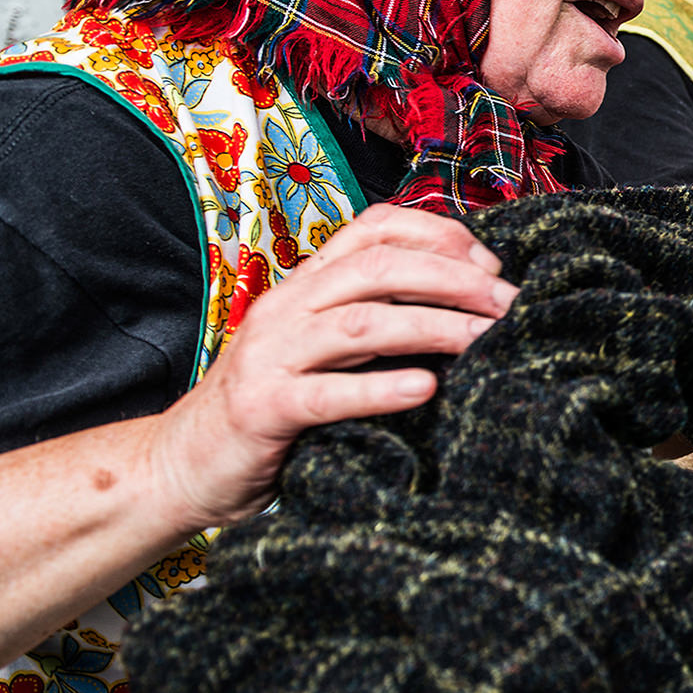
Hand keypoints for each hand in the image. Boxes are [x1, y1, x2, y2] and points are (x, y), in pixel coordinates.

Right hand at [147, 204, 518, 528]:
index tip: (491, 266)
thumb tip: (471, 305)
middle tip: (508, 305)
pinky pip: (325, 393)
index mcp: (308, 284)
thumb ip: (380, 319)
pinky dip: (379, 388)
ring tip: (485, 339)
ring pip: (360, 323)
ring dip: (432, 326)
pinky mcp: (263, 408)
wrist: (184, 464)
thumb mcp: (329, 349)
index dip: (438, 235)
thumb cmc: (277, 404)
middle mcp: (288, 307)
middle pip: (378, 268)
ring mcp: (271, 355)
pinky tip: (425, 389)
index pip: (374, 228)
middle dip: (452, 279)